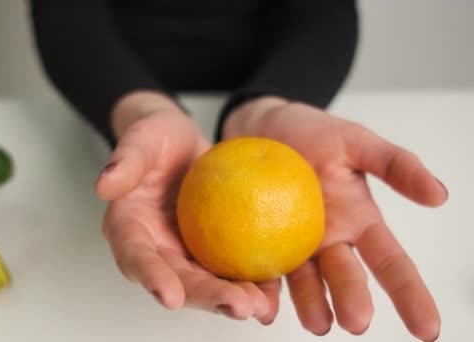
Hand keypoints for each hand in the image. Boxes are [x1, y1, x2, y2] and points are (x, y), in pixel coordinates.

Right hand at [96, 92, 278, 322]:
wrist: (182, 145)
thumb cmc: (155, 138)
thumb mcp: (140, 140)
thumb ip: (125, 161)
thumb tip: (104, 185)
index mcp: (130, 229)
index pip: (136, 256)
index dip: (151, 277)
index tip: (171, 296)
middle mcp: (156, 249)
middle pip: (178, 280)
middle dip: (206, 298)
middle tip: (238, 306)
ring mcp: (186, 253)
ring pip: (208, 282)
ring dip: (233, 299)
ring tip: (262, 307)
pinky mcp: (213, 249)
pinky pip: (233, 268)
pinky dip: (253, 282)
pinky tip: (274, 292)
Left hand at [222, 97, 447, 340]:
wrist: (259, 127)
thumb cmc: (310, 132)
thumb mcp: (355, 141)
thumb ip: (394, 164)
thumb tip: (440, 195)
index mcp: (358, 221)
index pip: (391, 263)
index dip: (411, 295)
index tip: (428, 330)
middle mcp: (329, 241)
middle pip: (345, 277)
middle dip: (352, 299)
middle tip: (356, 320)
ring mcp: (292, 245)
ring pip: (305, 282)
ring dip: (310, 305)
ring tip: (315, 322)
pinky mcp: (257, 243)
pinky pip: (262, 270)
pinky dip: (263, 290)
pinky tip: (262, 305)